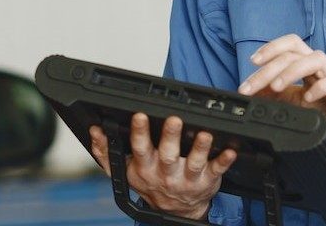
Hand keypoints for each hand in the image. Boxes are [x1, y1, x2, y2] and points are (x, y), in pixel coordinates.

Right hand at [88, 113, 236, 219]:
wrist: (176, 211)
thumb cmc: (151, 184)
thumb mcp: (124, 171)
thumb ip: (106, 152)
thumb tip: (95, 131)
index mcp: (145, 167)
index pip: (140, 147)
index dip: (139, 132)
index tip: (140, 115)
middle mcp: (166, 173)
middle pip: (167, 153)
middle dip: (170, 136)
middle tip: (174, 119)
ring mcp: (187, 178)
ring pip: (193, 162)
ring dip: (199, 147)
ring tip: (204, 133)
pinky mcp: (207, 180)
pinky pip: (216, 170)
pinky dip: (224, 161)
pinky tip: (230, 150)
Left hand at [237, 34, 325, 147]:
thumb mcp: (297, 100)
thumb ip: (277, 94)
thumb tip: (253, 92)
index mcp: (308, 64)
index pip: (290, 44)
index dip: (271, 48)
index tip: (252, 62)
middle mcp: (320, 64)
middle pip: (293, 54)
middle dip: (268, 69)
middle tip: (249, 87)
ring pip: (313, 60)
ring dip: (290, 72)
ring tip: (275, 87)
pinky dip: (319, 88)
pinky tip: (307, 98)